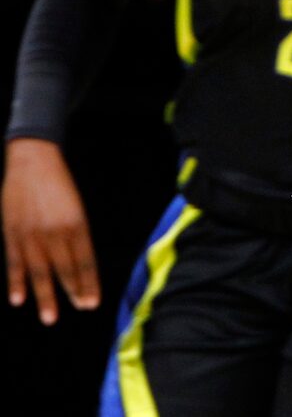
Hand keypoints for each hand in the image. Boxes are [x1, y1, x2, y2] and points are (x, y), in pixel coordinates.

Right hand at [2, 139, 99, 324]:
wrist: (34, 160)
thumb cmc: (59, 184)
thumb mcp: (76, 206)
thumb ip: (77, 234)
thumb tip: (80, 263)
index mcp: (77, 223)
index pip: (85, 260)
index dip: (88, 282)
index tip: (92, 302)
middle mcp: (56, 231)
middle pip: (66, 268)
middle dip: (74, 291)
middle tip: (79, 309)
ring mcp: (32, 233)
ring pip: (40, 271)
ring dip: (45, 295)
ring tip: (50, 317)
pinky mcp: (12, 232)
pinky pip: (14, 262)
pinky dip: (16, 282)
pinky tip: (18, 299)